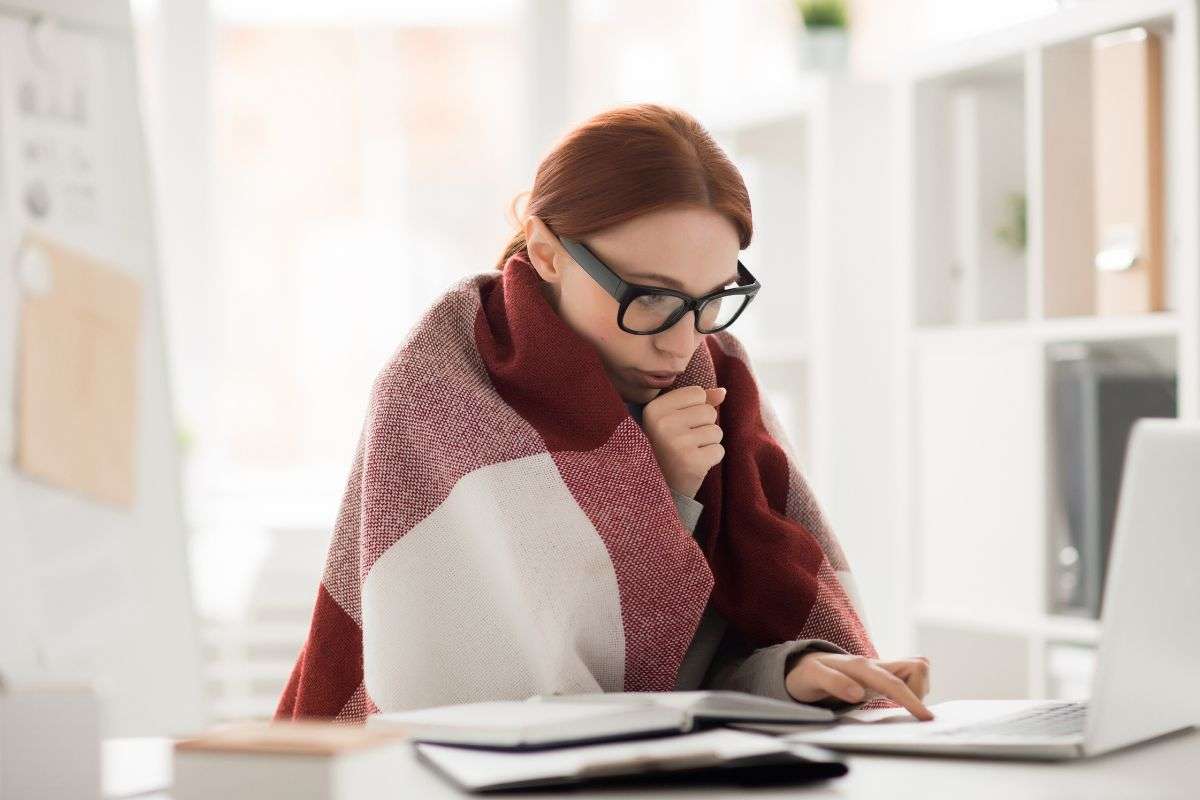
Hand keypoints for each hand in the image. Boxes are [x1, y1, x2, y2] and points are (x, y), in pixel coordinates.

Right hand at [642, 385, 726, 498]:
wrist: (654, 489)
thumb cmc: (665, 450)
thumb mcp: (671, 420)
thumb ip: (696, 402)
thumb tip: (723, 391)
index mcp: (654, 409)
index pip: (697, 393)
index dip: (694, 410)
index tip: (676, 426)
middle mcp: (663, 424)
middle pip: (709, 411)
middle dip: (703, 427)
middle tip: (683, 443)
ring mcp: (677, 443)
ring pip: (716, 431)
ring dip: (707, 444)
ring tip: (687, 454)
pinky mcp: (692, 462)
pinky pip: (719, 450)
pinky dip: (711, 459)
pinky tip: (693, 465)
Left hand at [785, 652, 933, 720]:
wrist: (802, 666)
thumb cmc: (807, 674)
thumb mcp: (812, 678)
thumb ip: (833, 682)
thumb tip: (858, 693)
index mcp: (860, 666)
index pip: (894, 683)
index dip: (912, 700)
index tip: (926, 717)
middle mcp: (875, 664)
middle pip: (917, 666)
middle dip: (920, 691)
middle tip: (904, 710)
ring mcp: (880, 669)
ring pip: (916, 670)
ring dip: (917, 690)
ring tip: (897, 705)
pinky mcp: (882, 676)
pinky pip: (909, 678)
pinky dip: (912, 690)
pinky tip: (897, 702)